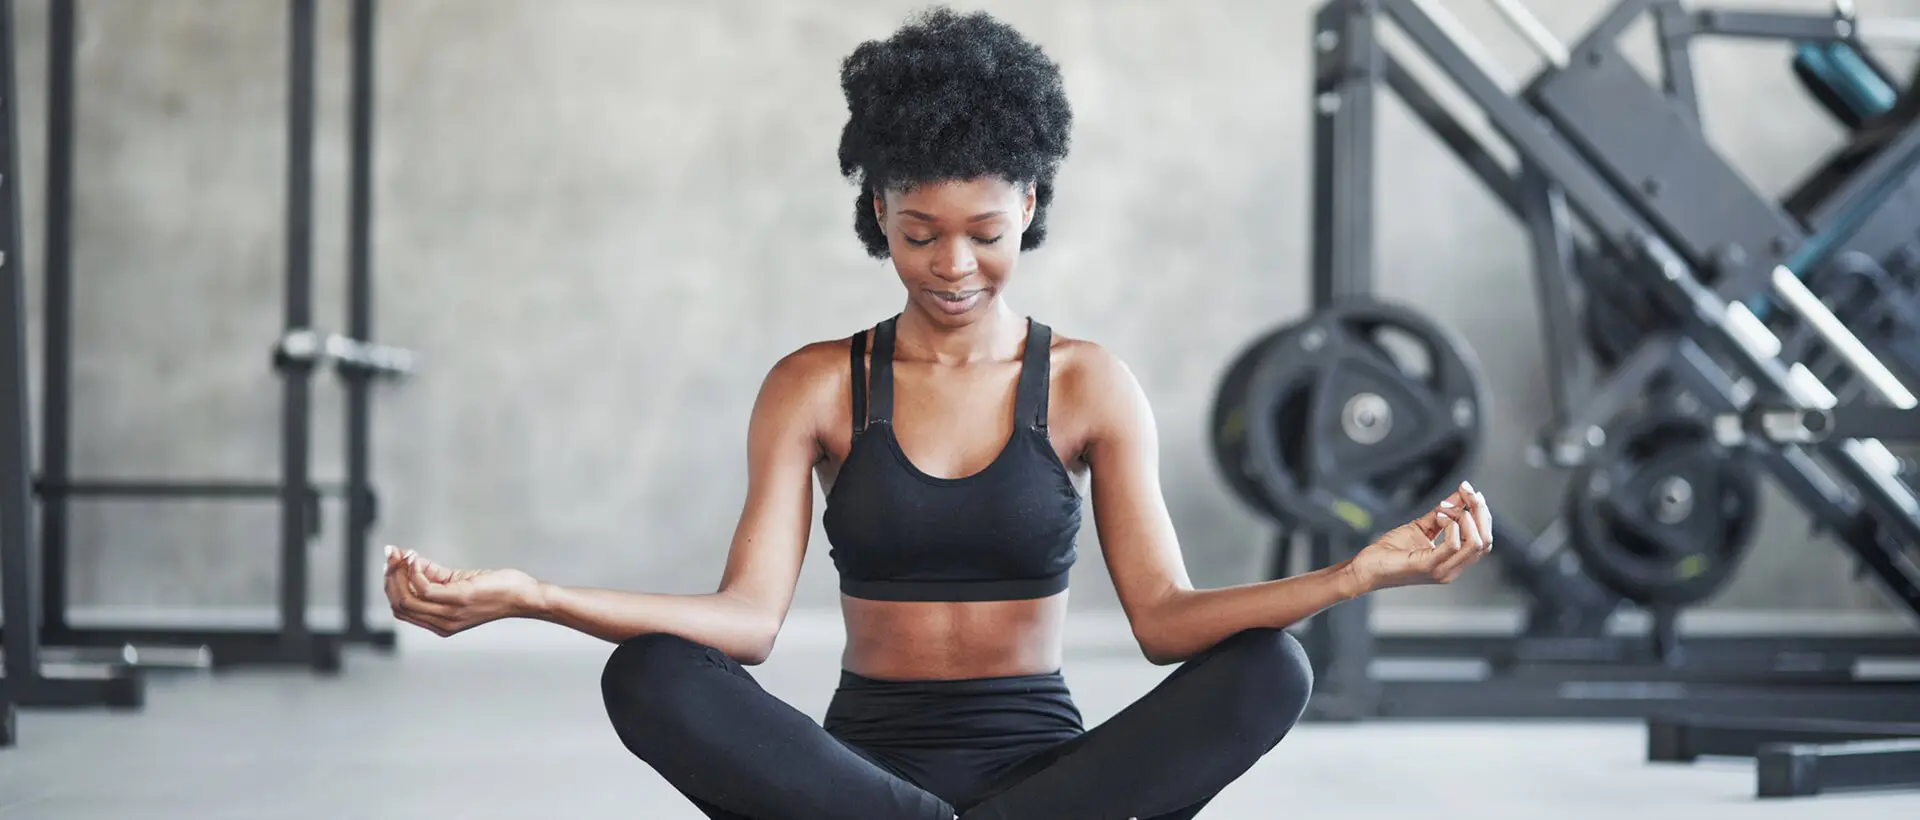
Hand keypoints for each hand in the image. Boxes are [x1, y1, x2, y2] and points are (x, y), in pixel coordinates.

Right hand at [383, 545, 541, 636]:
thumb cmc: (496, 588)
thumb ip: (432, 573)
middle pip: (399, 605)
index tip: (390, 563)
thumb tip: (406, 557)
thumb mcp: (457, 581)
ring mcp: (449, 614)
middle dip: (390, 578)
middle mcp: (442, 623)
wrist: (524, 597)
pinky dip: (414, 572)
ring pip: (407, 598)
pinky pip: (424, 589)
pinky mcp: (458, 600)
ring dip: (398, 573)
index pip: (401, 610)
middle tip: (391, 555)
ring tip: (402, 554)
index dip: (390, 586)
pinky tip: (415, 559)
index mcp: (440, 623)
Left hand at [1347, 481, 1492, 593]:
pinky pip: (1454, 545)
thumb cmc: (1390, 552)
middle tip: (1467, 492)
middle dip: (1480, 511)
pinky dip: (1452, 526)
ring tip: (1446, 507)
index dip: (1483, 514)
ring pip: (1476, 543)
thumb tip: (1460, 495)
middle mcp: (1452, 569)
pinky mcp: (1429, 566)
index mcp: (1454, 561)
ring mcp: (1442, 570)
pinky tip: (1440, 517)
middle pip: (1486, 541)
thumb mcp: (1421, 527)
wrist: (1367, 568)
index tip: (1471, 493)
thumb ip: (1442, 514)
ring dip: (1466, 517)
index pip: (1484, 540)